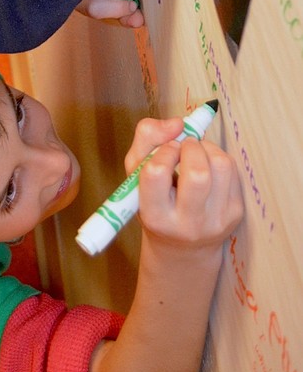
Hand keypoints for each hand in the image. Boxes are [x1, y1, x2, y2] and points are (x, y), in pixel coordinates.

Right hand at [127, 119, 243, 249]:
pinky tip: (207, 166)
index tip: (165, 151)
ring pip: (220, 166)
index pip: (156, 173)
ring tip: (195, 154)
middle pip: (198, 173)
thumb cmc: (155, 203)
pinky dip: (218, 157)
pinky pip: (232, 170)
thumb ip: (147, 138)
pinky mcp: (235, 214)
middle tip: (182, 147)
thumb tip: (177, 123)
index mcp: (156, 217)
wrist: (183, 248)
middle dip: (190, 147)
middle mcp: (187, 224)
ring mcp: (216, 221)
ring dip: (206, 148)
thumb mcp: (136, 174)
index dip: (162, 152)